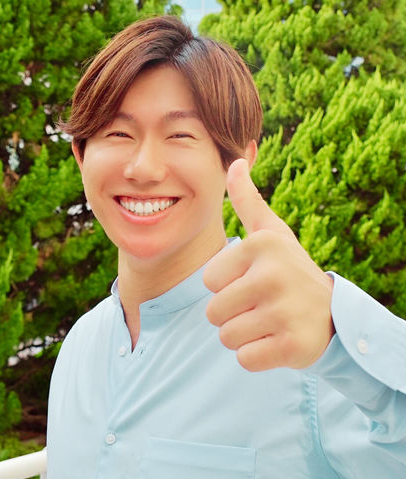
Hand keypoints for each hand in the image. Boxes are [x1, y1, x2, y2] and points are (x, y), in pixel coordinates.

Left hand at [203, 159, 334, 371]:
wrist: (332, 312)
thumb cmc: (288, 269)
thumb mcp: (271, 231)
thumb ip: (247, 199)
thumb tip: (236, 161)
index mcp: (260, 245)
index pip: (207, 281)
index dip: (226, 286)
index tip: (252, 281)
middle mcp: (273, 275)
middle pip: (213, 312)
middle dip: (232, 314)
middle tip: (261, 305)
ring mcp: (285, 312)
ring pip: (227, 336)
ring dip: (243, 334)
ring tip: (268, 321)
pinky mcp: (292, 346)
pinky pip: (245, 359)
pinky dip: (257, 354)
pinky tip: (277, 339)